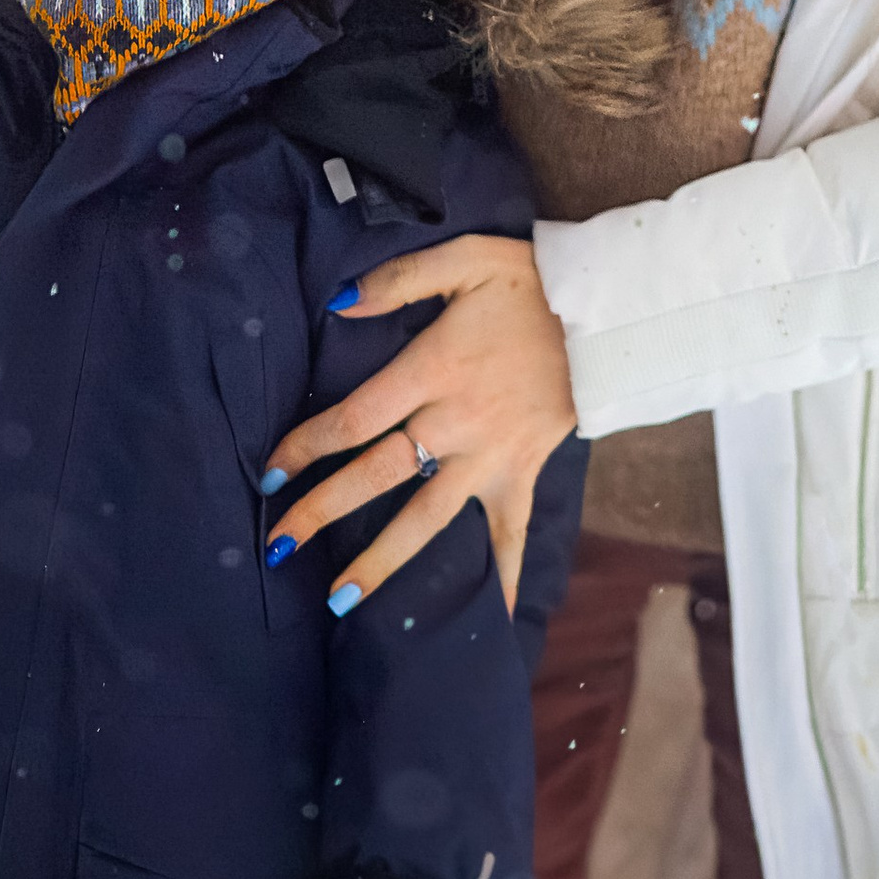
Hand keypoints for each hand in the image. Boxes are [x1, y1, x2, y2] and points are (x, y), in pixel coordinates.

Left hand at [266, 237, 573, 610]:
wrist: (609, 315)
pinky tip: (496, 618)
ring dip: (382, 561)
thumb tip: (336, 305)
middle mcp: (455, 423)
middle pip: (376, 475)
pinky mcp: (523, 472)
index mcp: (433, 370)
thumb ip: (398, 280)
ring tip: (339, 600)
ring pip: (427, 518)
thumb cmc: (532, 284)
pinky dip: (505, 576)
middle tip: (278, 549)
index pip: (354, 419)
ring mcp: (490, 456)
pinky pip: (509, 533)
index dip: (306, 448)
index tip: (270, 477)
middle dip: (322, 512)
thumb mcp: (464, 260)